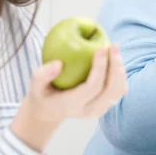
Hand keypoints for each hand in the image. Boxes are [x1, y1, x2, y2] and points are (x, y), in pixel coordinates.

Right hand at [11, 44, 127, 150]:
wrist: (50, 110)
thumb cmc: (43, 92)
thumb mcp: (35, 85)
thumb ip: (42, 75)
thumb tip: (59, 64)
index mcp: (72, 105)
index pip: (92, 88)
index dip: (100, 68)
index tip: (101, 48)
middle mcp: (89, 110)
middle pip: (111, 90)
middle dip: (116, 66)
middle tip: (113, 45)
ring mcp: (99, 109)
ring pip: (119, 90)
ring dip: (120, 68)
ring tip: (114, 49)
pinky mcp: (105, 105)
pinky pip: (119, 89)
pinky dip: (120, 73)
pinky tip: (113, 57)